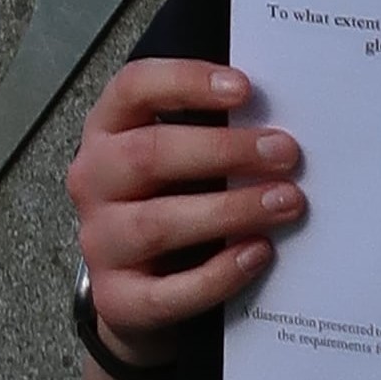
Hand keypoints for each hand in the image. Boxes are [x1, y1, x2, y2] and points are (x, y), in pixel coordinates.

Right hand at [65, 57, 305, 373]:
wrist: (138, 289)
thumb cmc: (172, 202)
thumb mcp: (180, 160)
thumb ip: (214, 135)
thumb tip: (279, 126)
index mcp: (108, 131)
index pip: (132, 89)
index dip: (185, 82)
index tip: (244, 88)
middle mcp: (94, 181)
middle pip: (148, 155)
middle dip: (223, 151)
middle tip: (284, 152)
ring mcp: (100, 241)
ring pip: (158, 224)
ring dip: (229, 210)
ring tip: (286, 202)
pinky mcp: (117, 298)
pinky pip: (168, 292)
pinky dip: (218, 274)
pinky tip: (258, 253)